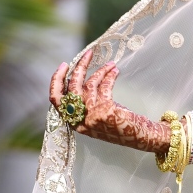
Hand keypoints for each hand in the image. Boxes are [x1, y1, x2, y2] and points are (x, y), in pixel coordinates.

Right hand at [49, 48, 169, 152]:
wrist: (137, 137)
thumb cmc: (116, 126)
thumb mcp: (94, 117)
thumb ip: (83, 103)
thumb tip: (78, 78)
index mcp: (73, 122)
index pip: (55, 99)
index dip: (57, 81)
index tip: (64, 65)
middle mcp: (80, 119)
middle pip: (72, 88)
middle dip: (79, 68)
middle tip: (88, 54)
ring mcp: (91, 115)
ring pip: (89, 84)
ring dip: (100, 71)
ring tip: (111, 64)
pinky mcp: (104, 111)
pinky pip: (104, 87)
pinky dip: (109, 76)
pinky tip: (115, 72)